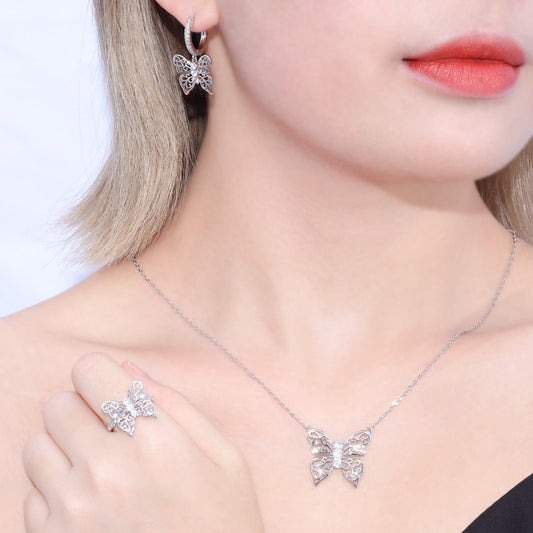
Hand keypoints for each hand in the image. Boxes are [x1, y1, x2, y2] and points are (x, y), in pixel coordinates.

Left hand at [23, 352, 264, 532]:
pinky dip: (55, 492)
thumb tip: (127, 370)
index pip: (90, 371)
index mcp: (152, 440)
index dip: (101, 377)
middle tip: (111, 434)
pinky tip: (92, 506)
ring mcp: (73, 511)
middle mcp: (105, 471)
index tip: (113, 394)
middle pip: (58, 404)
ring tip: (99, 471)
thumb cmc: (223, 524)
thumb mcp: (224, 456)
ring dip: (64, 450)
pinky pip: (30, 495)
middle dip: (83, 410)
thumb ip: (175, 404)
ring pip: (36, 447)